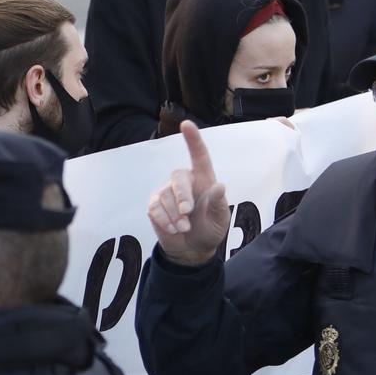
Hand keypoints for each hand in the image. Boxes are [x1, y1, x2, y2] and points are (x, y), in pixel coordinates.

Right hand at [146, 122, 230, 267]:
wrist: (192, 250)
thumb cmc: (210, 229)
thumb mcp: (220, 220)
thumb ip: (218, 204)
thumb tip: (219, 186)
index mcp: (203, 179)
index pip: (199, 155)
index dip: (193, 139)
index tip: (186, 124)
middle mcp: (184, 182)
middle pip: (178, 176)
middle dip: (182, 196)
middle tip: (188, 213)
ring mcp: (167, 192)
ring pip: (166, 196)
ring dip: (175, 216)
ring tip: (184, 228)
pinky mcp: (154, 205)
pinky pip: (155, 208)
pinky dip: (165, 221)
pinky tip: (173, 229)